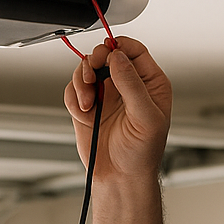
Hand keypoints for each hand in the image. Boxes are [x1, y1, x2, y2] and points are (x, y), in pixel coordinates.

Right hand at [63, 36, 172, 181]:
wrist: (120, 176)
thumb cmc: (142, 153)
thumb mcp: (146, 118)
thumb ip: (133, 85)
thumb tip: (118, 57)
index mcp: (150, 83)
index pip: (134, 51)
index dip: (118, 47)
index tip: (106, 53)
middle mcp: (127, 84)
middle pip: (106, 54)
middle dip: (95, 61)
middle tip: (91, 74)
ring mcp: (106, 93)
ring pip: (86, 68)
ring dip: (81, 82)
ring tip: (88, 102)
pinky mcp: (87, 104)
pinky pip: (73, 88)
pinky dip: (74, 98)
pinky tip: (84, 113)